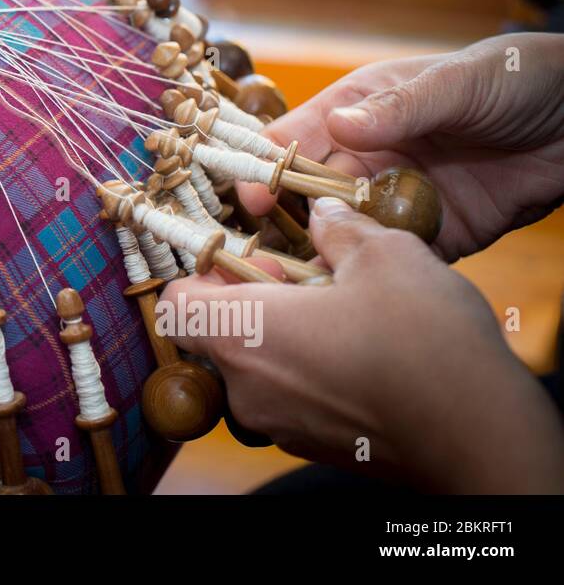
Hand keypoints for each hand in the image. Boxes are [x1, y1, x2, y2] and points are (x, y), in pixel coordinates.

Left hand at [165, 198, 563, 492]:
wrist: (479, 437)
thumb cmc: (421, 339)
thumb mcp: (383, 254)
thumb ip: (338, 228)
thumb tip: (322, 210)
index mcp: (242, 333)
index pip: (176, 303)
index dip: (203, 273)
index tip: (251, 258)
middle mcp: (246, 387)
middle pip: (216, 333)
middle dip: (252, 299)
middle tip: (306, 278)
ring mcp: (278, 425)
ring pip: (257, 366)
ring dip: (285, 334)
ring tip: (342, 312)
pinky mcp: (314, 446)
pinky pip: (291, 397)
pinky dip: (310, 370)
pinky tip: (364, 352)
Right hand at [236, 32, 563, 259]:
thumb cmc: (516, 76)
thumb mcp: (458, 84)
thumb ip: (401, 108)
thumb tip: (342, 126)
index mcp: (357, 109)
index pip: (293, 140)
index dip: (266, 169)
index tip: (252, 200)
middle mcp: (367, 155)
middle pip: (309, 196)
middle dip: (287, 226)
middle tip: (268, 260)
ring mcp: (397, 196)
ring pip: (345, 233)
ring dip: (328, 256)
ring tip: (306, 285)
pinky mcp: (435, 233)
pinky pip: (395, 259)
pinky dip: (378, 276)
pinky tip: (362, 294)